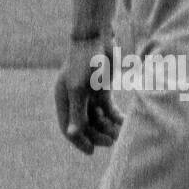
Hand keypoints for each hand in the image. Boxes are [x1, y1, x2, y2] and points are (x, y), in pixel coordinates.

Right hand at [54, 38, 123, 154]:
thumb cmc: (84, 61)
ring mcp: (89, 96)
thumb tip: (72, 134)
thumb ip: (77, 113)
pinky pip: (109, 110)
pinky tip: (125, 124)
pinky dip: (116, 118)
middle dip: (98, 135)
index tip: (92, 151)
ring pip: (99, 120)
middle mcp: (75, 100)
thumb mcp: (79, 88)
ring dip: (108, 128)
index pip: (68, 128)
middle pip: (85, 126)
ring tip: (120, 133)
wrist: (98, 37)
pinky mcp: (102, 91)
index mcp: (64, 100)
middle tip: (112, 141)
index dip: (79, 141)